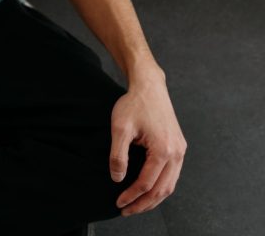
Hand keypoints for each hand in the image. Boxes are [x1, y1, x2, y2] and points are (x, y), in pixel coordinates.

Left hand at [109, 71, 186, 215]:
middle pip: (162, 190)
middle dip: (143, 203)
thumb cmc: (134, 104)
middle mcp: (176, 153)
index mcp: (163, 150)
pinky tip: (148, 190)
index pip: (146, 183)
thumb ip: (118, 155)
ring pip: (170, 185)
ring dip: (153, 198)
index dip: (131, 196)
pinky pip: (172, 175)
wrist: (150, 86)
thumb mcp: (120, 128)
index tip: (118, 202)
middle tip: (127, 210)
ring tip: (137, 205)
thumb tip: (117, 178)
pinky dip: (160, 186)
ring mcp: (180, 151)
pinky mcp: (179, 147)